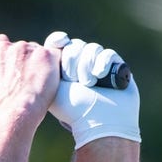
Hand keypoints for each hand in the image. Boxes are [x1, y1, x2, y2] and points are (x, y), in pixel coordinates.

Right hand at [0, 34, 60, 124]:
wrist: (9, 115)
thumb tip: (4, 73)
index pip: (2, 43)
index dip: (10, 57)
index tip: (14, 69)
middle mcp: (7, 46)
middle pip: (22, 48)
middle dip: (27, 62)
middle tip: (27, 83)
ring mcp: (27, 48)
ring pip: (39, 54)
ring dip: (40, 67)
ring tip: (35, 89)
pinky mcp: (45, 54)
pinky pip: (55, 58)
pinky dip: (54, 70)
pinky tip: (45, 86)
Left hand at [45, 31, 140, 148]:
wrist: (100, 121)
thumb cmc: (73, 110)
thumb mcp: (51, 90)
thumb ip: (45, 70)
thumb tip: (45, 49)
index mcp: (61, 72)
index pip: (58, 45)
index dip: (58, 41)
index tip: (60, 42)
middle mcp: (79, 68)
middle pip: (75, 45)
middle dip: (73, 60)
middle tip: (74, 79)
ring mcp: (98, 67)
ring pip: (92, 48)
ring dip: (87, 64)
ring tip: (88, 83)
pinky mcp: (116, 68)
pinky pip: (108, 54)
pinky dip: (103, 62)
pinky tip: (100, 75)